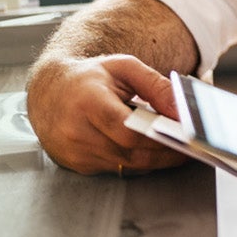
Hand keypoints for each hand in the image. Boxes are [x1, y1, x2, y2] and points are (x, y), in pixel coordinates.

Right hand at [25, 54, 188, 175]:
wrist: (49, 91)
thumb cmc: (88, 78)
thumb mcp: (123, 67)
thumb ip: (155, 85)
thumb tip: (181, 110)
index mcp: (88, 102)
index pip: (127, 131)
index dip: (158, 138)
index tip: (184, 138)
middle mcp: (77, 131)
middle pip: (130, 153)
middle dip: (163, 153)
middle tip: (188, 147)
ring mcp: (75, 152)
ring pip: (125, 165)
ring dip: (153, 160)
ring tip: (174, 148)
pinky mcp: (77, 165)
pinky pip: (115, 169)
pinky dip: (135, 162)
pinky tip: (148, 151)